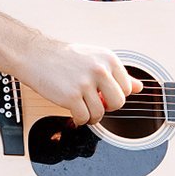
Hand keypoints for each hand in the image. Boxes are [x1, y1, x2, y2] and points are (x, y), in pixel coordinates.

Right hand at [17, 38, 142, 125]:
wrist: (35, 55)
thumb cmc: (63, 58)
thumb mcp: (95, 58)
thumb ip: (117, 73)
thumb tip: (139, 87)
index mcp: (108, 58)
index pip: (127, 88)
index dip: (115, 94)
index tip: (104, 94)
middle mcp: (99, 69)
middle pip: (118, 103)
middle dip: (107, 107)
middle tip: (95, 103)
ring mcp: (85, 83)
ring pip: (100, 113)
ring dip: (91, 116)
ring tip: (82, 108)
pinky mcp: (71, 96)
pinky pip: (84, 118)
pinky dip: (79, 120)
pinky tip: (73, 112)